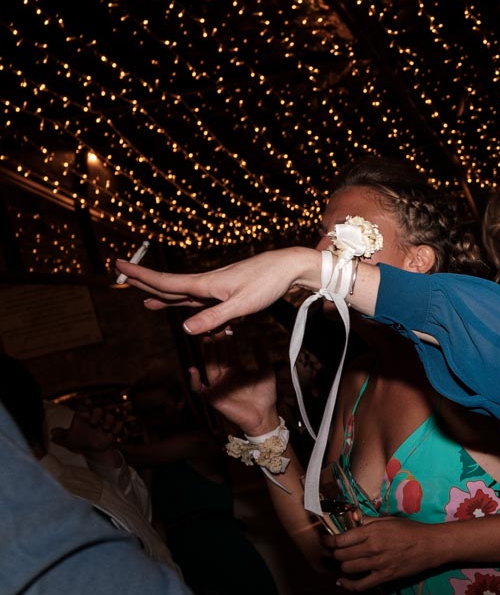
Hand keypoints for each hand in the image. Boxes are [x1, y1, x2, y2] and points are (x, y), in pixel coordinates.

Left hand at [49, 407, 116, 454]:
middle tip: (93, 423)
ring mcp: (106, 421)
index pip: (85, 405)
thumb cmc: (81, 440)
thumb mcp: (69, 438)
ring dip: (109, 421)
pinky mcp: (115, 427)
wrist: (94, 448)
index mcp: (84, 415)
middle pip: (98, 409)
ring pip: (111, 415)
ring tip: (105, 430)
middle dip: (97, 414)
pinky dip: (118, 427)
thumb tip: (52, 432)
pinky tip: (113, 433)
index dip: (86, 402)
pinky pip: (120, 422)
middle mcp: (96, 416)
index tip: (86, 401)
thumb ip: (62, 434)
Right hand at [116, 248, 321, 335]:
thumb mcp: (242, 305)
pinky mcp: (228, 290)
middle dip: (145, 282)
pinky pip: (200, 298)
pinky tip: (186, 306)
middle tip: (120, 276)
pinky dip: (187, 302)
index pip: (165, 282)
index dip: (140, 276)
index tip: (117, 266)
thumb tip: (184, 329)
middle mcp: (207, 283)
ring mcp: (217, 286)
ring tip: (145, 299)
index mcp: (205, 284)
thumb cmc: (267, 283)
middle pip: (169, 285)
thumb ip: (214, 317)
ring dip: (163, 295)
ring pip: (183, 292)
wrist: (288, 267)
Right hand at [191, 331, 280, 434]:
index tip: (229, 323)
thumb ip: (262, 355)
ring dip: (206, 353)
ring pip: (208, 366)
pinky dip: (195, 381)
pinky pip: (200, 389)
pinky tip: (193, 370)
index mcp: (235, 368)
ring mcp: (217, 385)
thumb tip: (259, 336)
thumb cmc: (265, 395)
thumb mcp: (266, 371)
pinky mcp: (213, 397)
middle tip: (215, 325)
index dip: (228, 338)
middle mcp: (224, 374)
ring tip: (205, 338)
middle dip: (216, 340)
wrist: (264, 416)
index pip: (228, 350)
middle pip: (216, 354)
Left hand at [323, 516, 442, 591]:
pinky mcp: (384, 577)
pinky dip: (348, 585)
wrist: (431, 546)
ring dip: (343, 566)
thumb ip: (369, 521)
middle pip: (341, 555)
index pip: (340, 539)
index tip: (325, 541)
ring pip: (347, 569)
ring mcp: (377, 564)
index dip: (328, 541)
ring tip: (344, 563)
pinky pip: (360, 585)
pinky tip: (343, 582)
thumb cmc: (411, 530)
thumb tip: (352, 521)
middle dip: (335, 554)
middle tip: (337, 552)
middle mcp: (372, 548)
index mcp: (372, 531)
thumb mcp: (389, 520)